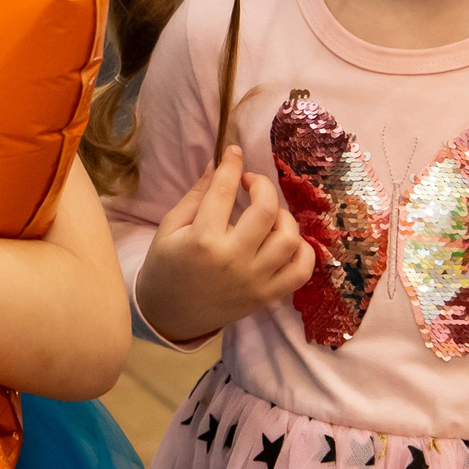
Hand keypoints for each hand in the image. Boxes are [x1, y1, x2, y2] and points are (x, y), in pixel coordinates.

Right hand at [133, 147, 313, 344]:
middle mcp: (232, 259)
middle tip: (250, 183)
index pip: (225, 190)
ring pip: (289, 238)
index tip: (234, 153)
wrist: (169, 316)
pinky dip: (302, 251)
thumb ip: (197, 195)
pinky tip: (286, 241)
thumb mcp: (170, 228)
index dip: (232, 164)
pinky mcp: (266, 296)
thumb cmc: (166, 267)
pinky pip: (301, 271)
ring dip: (282, 216)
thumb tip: (219, 164)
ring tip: (266, 215)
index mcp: (202, 240)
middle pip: (266, 210)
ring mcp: (254, 281)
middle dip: (261, 185)